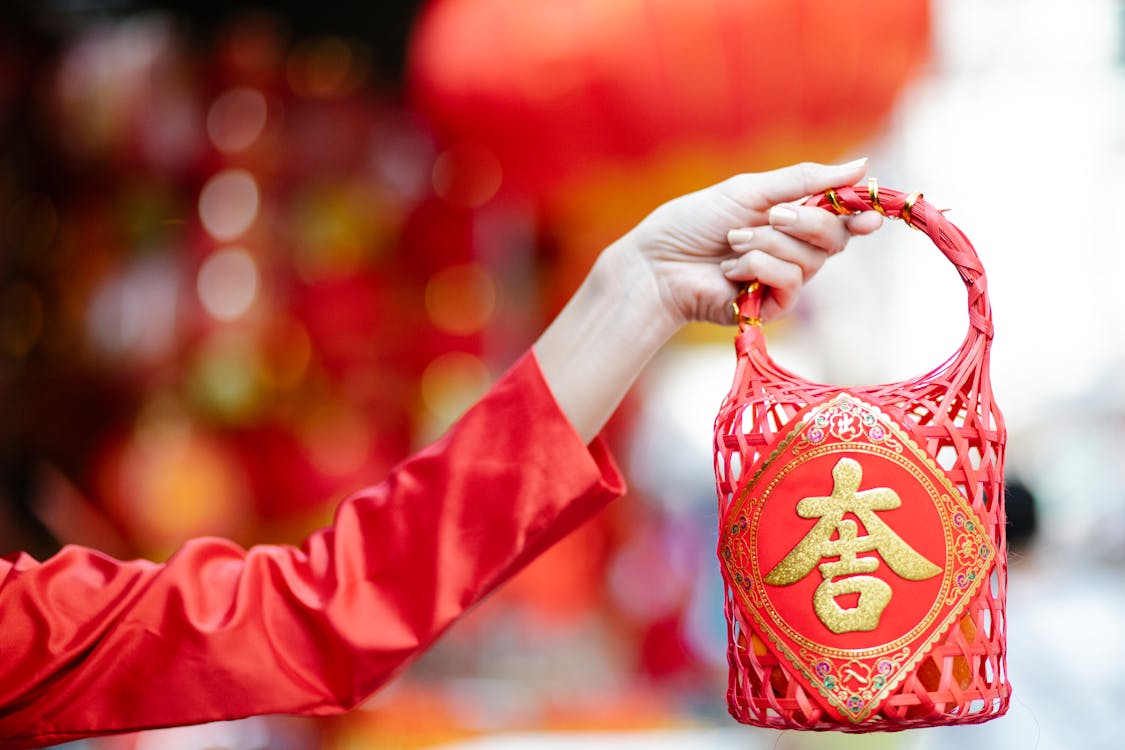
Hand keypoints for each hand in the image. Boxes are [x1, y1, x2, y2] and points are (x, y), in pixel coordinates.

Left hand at [536, 160, 883, 441]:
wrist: (657, 262)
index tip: (871, 212)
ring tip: (732, 242)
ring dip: (767, 244)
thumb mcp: (750, 190)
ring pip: (809, 261)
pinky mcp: (769, 308)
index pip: (841, 217)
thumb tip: (861, 165)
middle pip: (835, 237)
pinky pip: (788, 283)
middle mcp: (793, 251)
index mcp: (791, 219)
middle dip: (807, 222)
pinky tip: (730, 269)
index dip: (859, 214)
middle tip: (772, 216)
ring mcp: (782, 281)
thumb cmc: (694, 222)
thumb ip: (806, 180)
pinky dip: (758, 268)